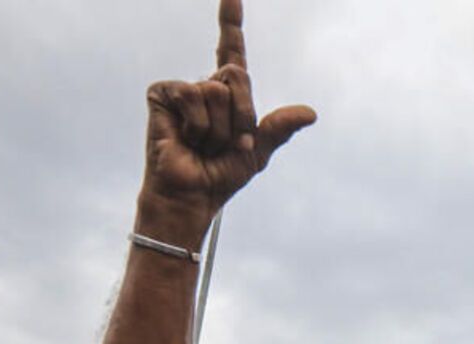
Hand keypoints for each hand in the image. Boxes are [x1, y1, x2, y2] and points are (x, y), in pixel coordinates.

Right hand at [138, 0, 315, 228]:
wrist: (194, 193)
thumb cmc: (221, 175)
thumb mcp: (258, 152)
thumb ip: (279, 128)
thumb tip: (311, 113)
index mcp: (229, 95)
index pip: (231, 49)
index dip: (230, 21)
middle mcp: (206, 85)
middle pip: (238, 75)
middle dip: (242, 114)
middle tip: (230, 142)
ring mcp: (184, 88)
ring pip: (217, 89)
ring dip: (219, 127)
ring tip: (203, 143)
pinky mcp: (163, 92)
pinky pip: (195, 95)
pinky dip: (199, 124)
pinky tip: (187, 138)